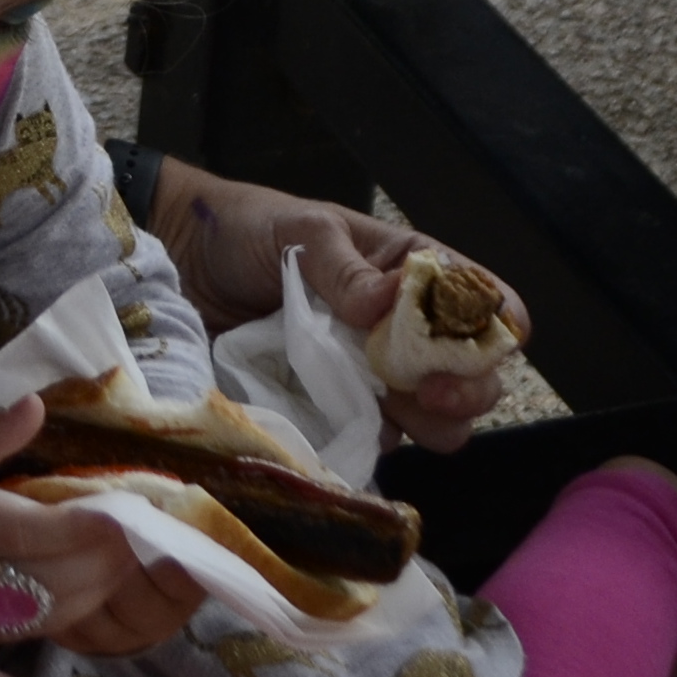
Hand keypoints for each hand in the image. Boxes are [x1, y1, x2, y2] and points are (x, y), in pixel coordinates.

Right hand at [0, 401, 208, 656]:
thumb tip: (35, 406)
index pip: (20, 534)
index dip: (75, 531)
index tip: (118, 515)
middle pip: (43, 580)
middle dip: (99, 563)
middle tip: (141, 535)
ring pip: (46, 614)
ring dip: (95, 589)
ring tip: (129, 557)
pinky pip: (35, 629)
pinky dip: (74, 609)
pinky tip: (97, 583)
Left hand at [156, 171, 525, 454]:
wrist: (183, 267)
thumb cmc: (250, 233)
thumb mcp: (302, 231)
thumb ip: (345, 268)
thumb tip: (387, 305)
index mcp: (414, 274)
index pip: (486, 306)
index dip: (493, 331)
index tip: (475, 347)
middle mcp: (408, 333)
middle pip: (475, 378)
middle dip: (466, 390)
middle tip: (426, 390)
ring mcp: (377, 380)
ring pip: (438, 423)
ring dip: (425, 423)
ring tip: (385, 407)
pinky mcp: (341, 417)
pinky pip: (376, 445)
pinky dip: (372, 446)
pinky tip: (347, 431)